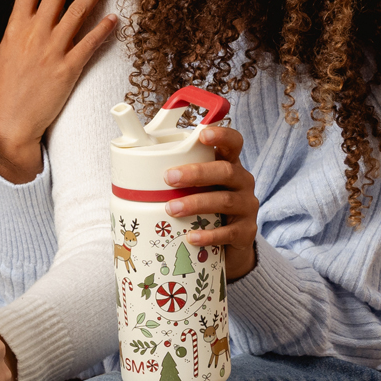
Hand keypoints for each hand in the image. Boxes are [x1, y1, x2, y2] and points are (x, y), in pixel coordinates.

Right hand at [0, 0, 118, 184]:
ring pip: (76, 12)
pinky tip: (115, 18)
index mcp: (14, 27)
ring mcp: (51, 51)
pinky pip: (89, 44)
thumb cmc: (1, 92)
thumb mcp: (3, 53)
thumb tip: (29, 13)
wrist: (4, 124)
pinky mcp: (66, 70)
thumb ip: (17, 31)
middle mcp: (33, 34)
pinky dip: (103, 29)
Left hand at [167, 122, 261, 282]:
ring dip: (196, 203)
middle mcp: (242, 182)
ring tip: (171, 209)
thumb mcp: (199, 189)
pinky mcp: (247, 232)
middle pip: (225, 171)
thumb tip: (134, 170)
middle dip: (196, 173)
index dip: (222, 135)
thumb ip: (181, 178)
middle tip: (169, 177)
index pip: (233, 143)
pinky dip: (209, 235)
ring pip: (225, 200)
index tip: (202, 135)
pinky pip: (229, 232)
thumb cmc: (208, 209)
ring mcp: (247, 207)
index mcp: (230, 166)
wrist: (231, 245)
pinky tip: (191, 237)